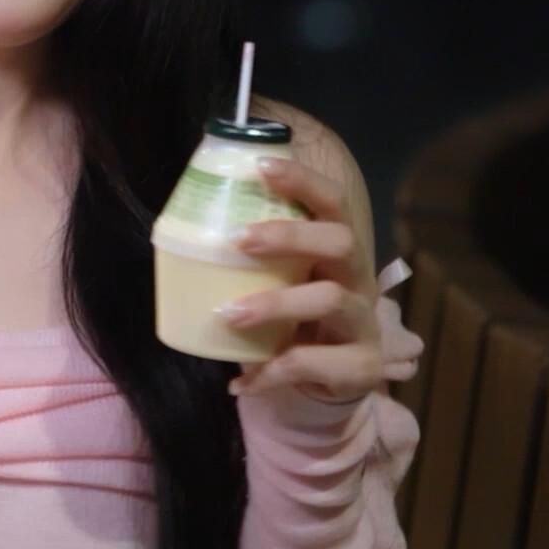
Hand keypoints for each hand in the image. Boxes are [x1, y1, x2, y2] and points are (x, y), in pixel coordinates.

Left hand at [221, 157, 382, 404]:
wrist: (334, 381)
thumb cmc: (299, 319)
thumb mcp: (284, 283)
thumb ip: (255, 261)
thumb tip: (183, 234)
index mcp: (338, 251)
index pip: (333, 203)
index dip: (303, 181)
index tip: (260, 167)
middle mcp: (359, 280)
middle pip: (342, 241)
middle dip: (290, 235)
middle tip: (238, 238)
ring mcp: (365, 324)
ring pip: (330, 299)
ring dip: (275, 303)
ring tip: (229, 313)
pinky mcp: (361, 368)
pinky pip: (312, 363)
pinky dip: (270, 371)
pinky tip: (241, 380)